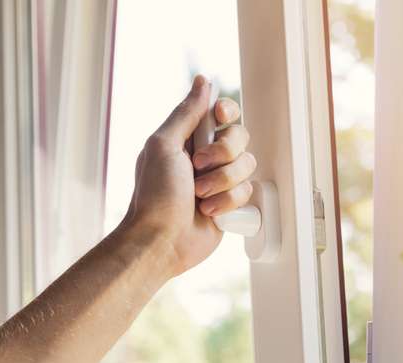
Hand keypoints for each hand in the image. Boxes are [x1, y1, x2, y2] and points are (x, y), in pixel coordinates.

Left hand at [122, 75, 255, 276]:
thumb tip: (202, 81)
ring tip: (199, 196)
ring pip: (247, 166)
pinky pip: (248, 192)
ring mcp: (221, 180)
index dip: (227, 113)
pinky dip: (227, 203)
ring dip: (223, 182)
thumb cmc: (155, 195)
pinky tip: (208, 211)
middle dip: (223, 154)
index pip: (222, 113)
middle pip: (240, 137)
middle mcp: (207, 157)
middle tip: (198, 167)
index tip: (219, 119)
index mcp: (189, 138)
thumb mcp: (163, 145)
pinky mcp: (231, 204)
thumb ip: (186, 113)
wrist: (162, 240)